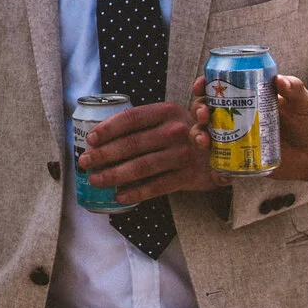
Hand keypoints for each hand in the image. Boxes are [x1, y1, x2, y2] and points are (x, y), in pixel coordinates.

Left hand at [76, 100, 215, 203]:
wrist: (223, 150)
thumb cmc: (185, 132)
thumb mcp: (169, 117)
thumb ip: (142, 120)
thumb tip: (98, 131)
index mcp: (166, 111)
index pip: (131, 118)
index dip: (108, 128)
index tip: (90, 139)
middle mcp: (175, 131)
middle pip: (132, 144)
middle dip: (104, 155)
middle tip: (84, 162)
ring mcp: (182, 155)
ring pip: (141, 167)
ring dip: (114, 175)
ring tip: (95, 179)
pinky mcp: (187, 177)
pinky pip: (156, 187)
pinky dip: (136, 192)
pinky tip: (119, 195)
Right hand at [198, 73, 307, 195]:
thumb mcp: (303, 102)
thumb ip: (295, 89)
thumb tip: (281, 81)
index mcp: (247, 97)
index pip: (220, 87)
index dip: (205, 84)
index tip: (201, 85)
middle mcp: (237, 116)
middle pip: (207, 110)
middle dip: (198, 110)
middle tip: (204, 114)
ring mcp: (237, 138)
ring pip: (207, 134)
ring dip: (198, 135)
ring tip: (204, 141)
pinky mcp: (242, 158)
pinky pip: (220, 160)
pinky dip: (211, 162)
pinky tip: (210, 164)